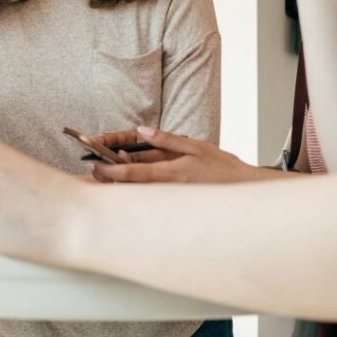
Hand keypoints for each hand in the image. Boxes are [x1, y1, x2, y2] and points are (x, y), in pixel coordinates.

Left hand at [92, 126, 271, 183]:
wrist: (243, 193)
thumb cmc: (222, 169)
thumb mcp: (195, 147)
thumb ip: (167, 139)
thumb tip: (142, 131)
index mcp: (170, 173)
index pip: (132, 173)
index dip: (110, 170)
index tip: (95, 165)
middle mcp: (167, 190)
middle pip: (128, 188)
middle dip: (108, 180)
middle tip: (93, 170)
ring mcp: (169, 200)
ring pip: (136, 194)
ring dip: (118, 186)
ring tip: (104, 175)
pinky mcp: (172, 205)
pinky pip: (148, 199)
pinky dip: (133, 191)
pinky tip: (128, 183)